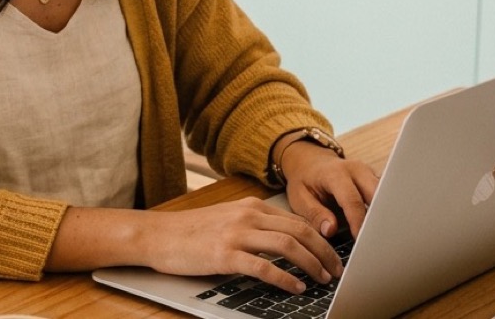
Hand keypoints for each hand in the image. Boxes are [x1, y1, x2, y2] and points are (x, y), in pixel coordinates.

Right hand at [139, 197, 342, 293]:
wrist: (158, 235)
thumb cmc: (191, 231)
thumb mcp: (228, 219)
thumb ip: (255, 225)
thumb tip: (287, 242)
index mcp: (251, 207)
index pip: (298, 220)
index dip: (321, 239)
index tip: (333, 255)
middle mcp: (247, 216)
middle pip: (300, 231)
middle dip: (324, 252)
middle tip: (337, 270)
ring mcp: (236, 234)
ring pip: (288, 245)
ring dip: (311, 264)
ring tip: (322, 279)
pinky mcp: (225, 254)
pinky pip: (264, 267)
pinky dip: (285, 278)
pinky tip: (295, 287)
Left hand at [279, 141, 378, 239]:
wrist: (310, 162)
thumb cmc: (304, 181)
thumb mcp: (299, 198)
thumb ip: (315, 214)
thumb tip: (330, 230)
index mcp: (335, 173)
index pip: (352, 199)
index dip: (358, 222)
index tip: (361, 240)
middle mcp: (356, 170)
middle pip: (376, 194)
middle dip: (377, 218)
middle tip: (375, 242)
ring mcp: (368, 173)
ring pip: (384, 194)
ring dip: (384, 215)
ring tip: (380, 237)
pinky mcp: (374, 179)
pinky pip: (384, 195)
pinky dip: (384, 211)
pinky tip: (381, 228)